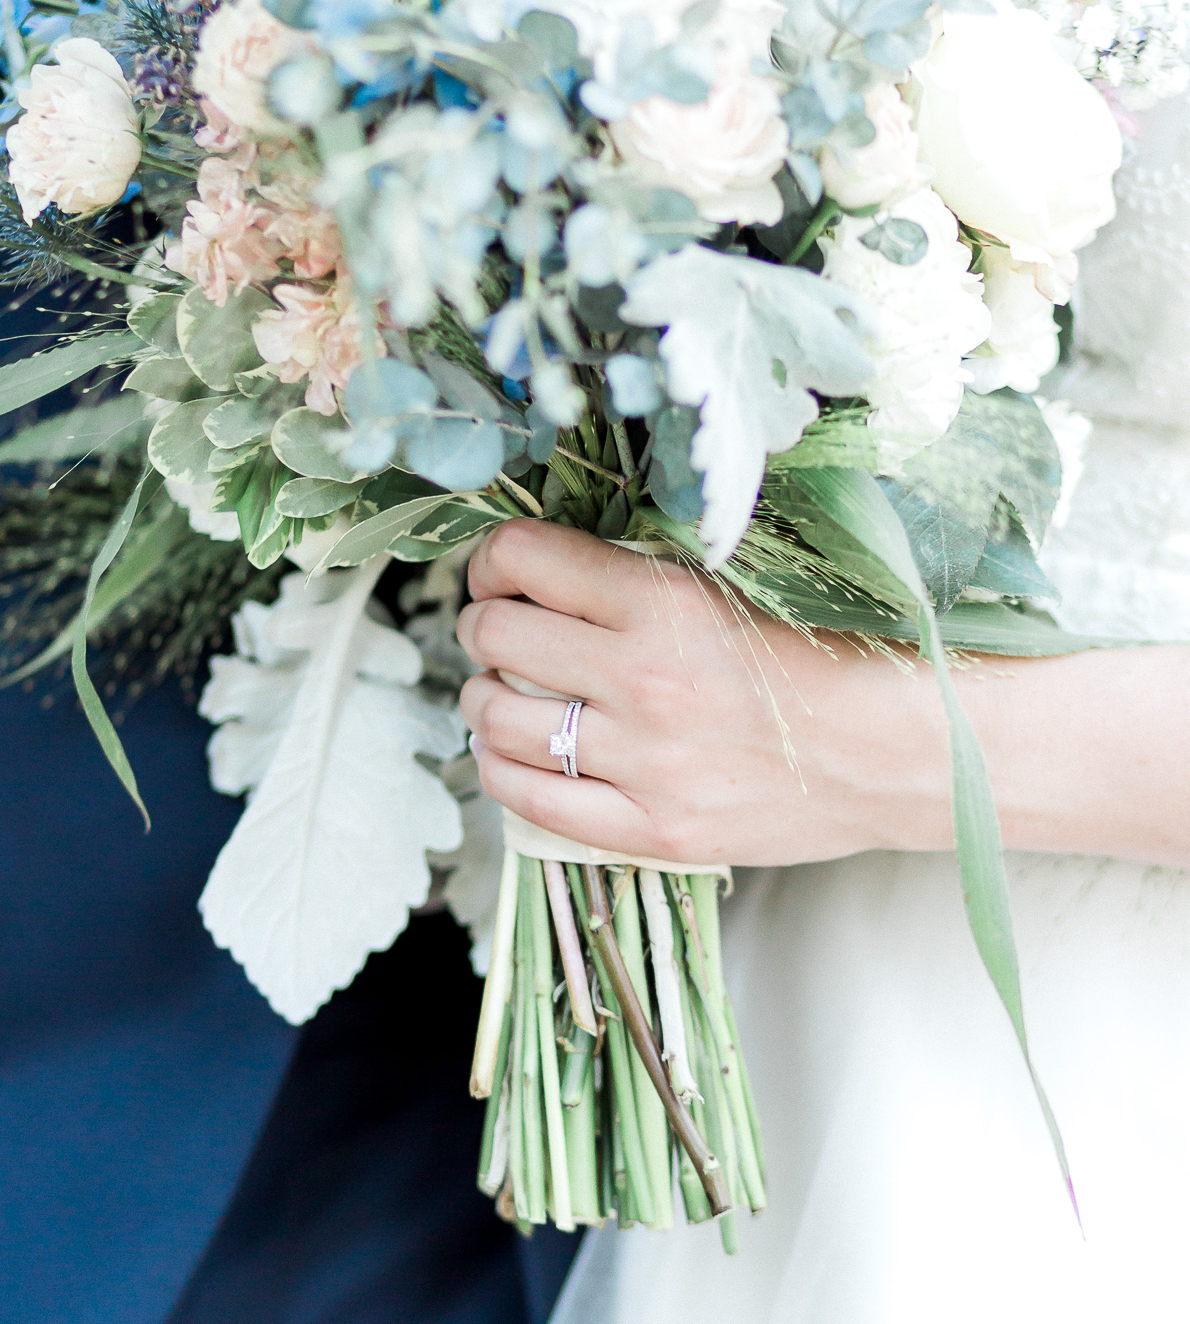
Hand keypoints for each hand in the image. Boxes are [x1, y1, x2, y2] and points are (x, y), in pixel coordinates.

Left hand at [456, 519, 956, 866]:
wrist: (907, 750)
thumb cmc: (830, 651)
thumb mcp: (739, 583)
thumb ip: (645, 573)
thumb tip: (546, 560)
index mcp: (668, 600)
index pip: (524, 558)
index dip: (494, 559)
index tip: (501, 571)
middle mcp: (646, 679)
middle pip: (496, 635)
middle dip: (481, 622)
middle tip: (496, 626)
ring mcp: (647, 763)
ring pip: (496, 720)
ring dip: (481, 697)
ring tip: (499, 689)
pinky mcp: (656, 830)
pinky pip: (530, 801)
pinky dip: (501, 769)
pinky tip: (513, 752)